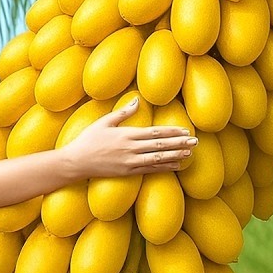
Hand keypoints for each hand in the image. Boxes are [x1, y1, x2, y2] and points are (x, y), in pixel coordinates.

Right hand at [62, 98, 197, 176]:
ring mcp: (130, 162)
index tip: (185, 130)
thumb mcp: (104, 122)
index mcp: (126, 134)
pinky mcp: (128, 172)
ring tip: (190, 153)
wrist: (76, 162)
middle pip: (161, 145)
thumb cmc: (88, 140)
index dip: (172, 131)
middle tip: (196, 141)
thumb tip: (137, 100)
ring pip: (158, 158)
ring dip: (176, 155)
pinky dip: (165, 167)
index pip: (155, 132)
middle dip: (180, 143)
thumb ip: (123, 112)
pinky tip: (176, 165)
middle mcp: (131, 149)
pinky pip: (150, 170)